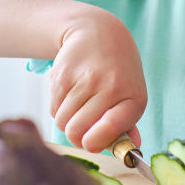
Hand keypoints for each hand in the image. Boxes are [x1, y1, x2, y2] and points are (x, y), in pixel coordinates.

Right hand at [49, 9, 146, 153]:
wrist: (97, 32)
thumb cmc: (118, 71)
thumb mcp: (131, 94)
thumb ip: (127, 125)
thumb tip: (130, 151)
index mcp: (132, 97)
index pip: (111, 128)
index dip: (96, 143)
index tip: (91, 144)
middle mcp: (109, 87)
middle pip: (77, 131)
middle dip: (76, 137)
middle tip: (81, 132)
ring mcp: (84, 80)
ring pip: (62, 122)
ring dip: (66, 123)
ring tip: (77, 109)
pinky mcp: (62, 75)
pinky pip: (53, 108)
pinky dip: (58, 110)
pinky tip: (69, 96)